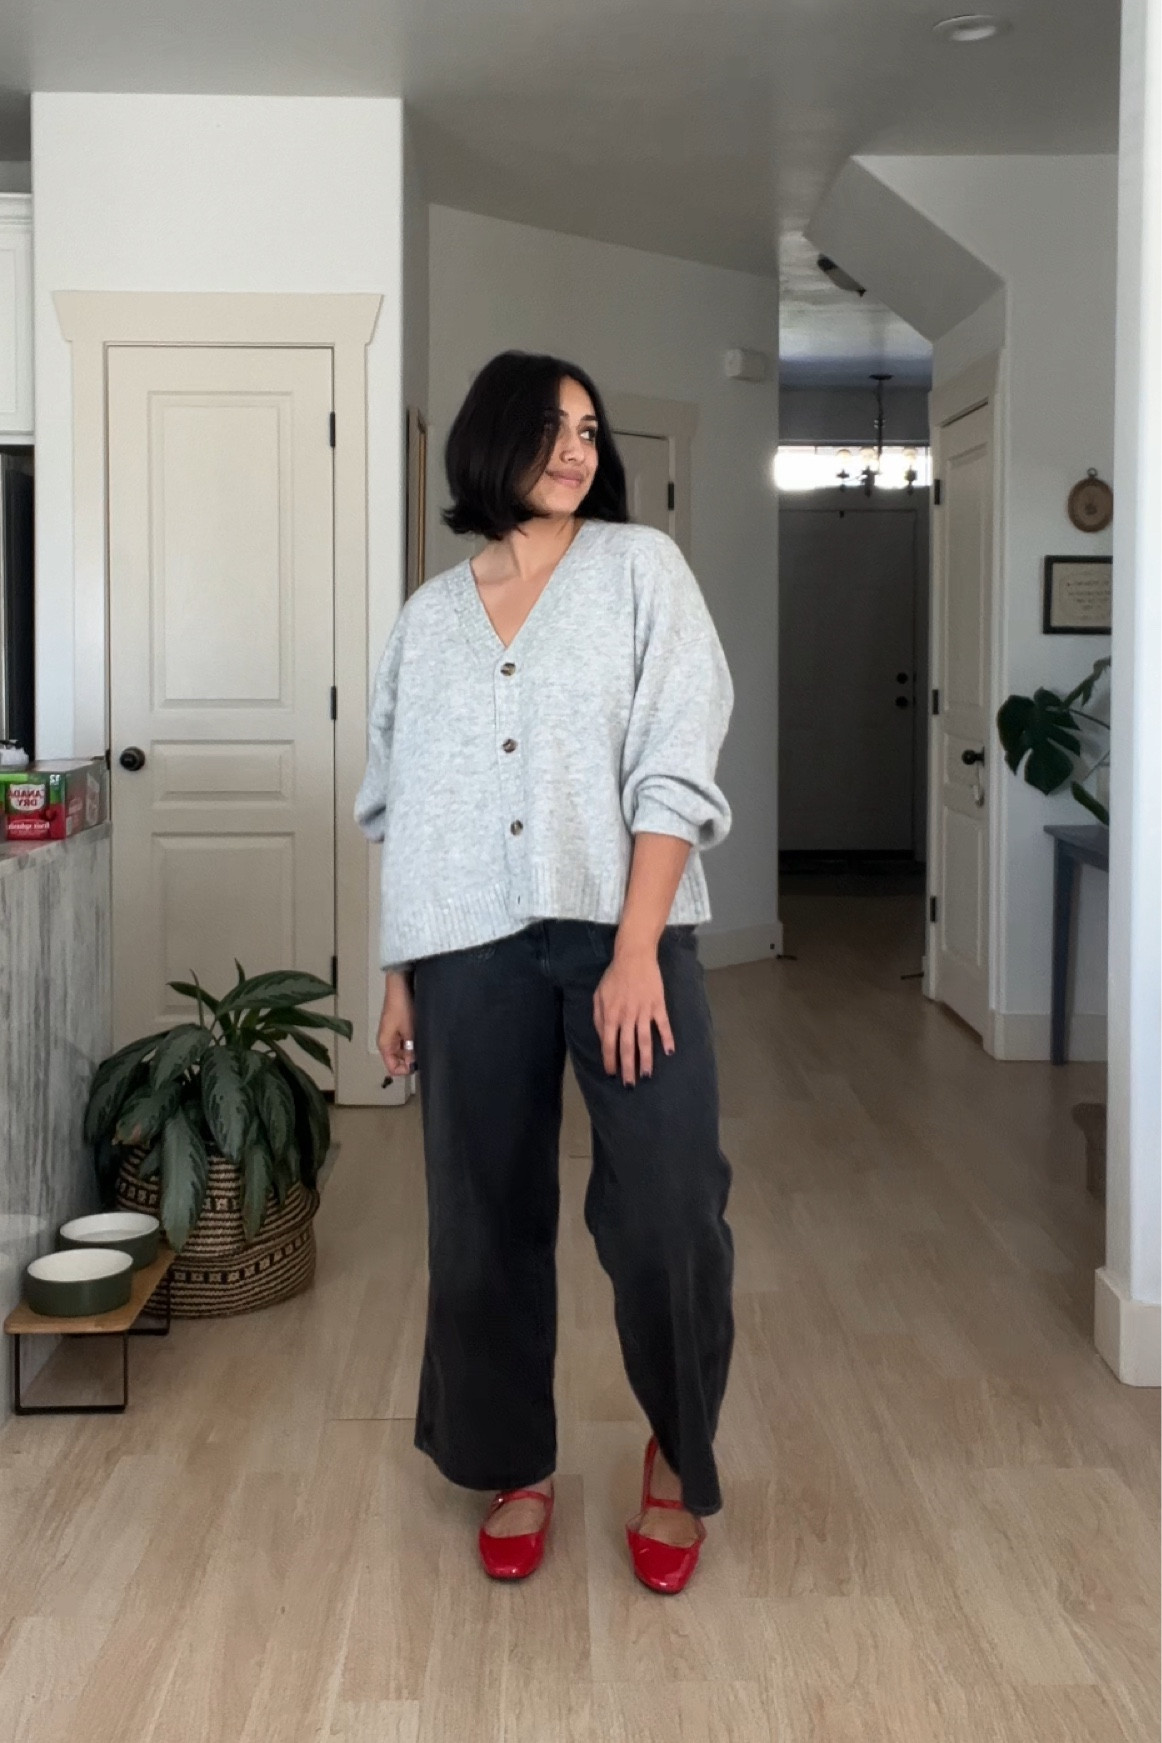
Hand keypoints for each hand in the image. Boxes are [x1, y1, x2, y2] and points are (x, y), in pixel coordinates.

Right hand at [378, 973, 415, 1076]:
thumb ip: (411, 1050)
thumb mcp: (409, 1031)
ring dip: (413, 1051)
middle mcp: (387, 1042)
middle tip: (423, 1055)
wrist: (400, 987)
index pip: (392, 1068)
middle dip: (410, 1060)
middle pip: (398, 1061)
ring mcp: (393, 1035)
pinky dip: (413, 1042)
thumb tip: (414, 1063)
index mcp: (385, 1045)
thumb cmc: (401, 1006)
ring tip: (423, 1043)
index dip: (405, 1070)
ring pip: (403, 1052)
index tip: (418, 1065)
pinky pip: (406, 1042)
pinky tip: (421, 1036)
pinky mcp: (399, 1028)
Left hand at [593, 943, 675, 1085]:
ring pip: (645, 1041)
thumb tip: (601, 1036)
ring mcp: (643, 1012)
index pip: (608, 1043)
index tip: (611, 1073)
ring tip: (647, 1075)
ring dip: (646, 1060)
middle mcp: (626, 1016)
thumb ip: (598, 1017)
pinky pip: (663, 1025)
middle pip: (627, 1047)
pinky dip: (667, 1039)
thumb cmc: (614, 976)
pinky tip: (669, 1052)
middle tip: (629, 1085)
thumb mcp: (598, 995)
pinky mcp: (658, 1005)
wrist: (634, 957)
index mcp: (610, 1015)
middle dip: (628, 1068)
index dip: (610, 1060)